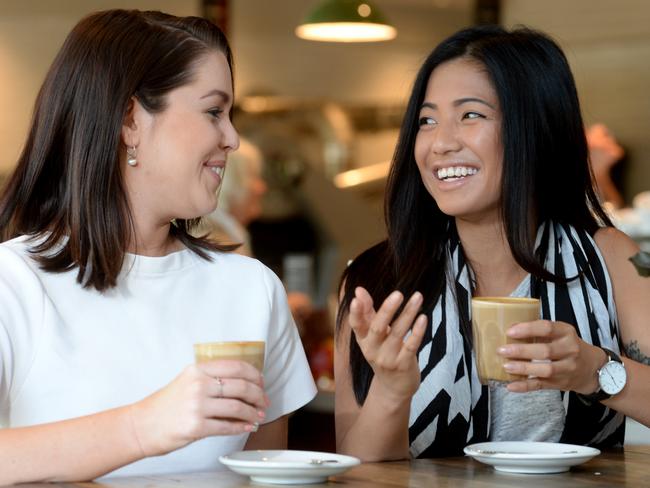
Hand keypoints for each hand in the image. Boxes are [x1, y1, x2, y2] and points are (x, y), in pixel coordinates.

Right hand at [129, 360, 267, 456]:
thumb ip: (211, 378)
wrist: (142, 425)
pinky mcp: (196, 426)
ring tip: (258, 415)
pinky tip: (246, 427)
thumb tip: (245, 384)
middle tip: (264, 401)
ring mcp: (197, 406)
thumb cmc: (166, 405)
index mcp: (198, 370)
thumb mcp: (187, 381)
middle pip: (241, 386)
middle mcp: (198, 384)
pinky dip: (241, 427)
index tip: (261, 382)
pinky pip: (227, 426)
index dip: (254, 375)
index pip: (236, 366)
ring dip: (252, 412)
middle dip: (258, 395)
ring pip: (237, 407)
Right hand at [349, 287, 426, 401]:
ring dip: (408, 314)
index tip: (356, 299)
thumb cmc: (383, 352)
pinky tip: (423, 318)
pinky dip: (417, 332)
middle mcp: (373, 350)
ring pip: (398, 334)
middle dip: (387, 310)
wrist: (393, 386)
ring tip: (418, 297)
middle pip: (377, 328)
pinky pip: (411, 346)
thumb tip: (359, 289)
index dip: (355, 313)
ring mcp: (388, 359)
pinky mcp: (404, 365)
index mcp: (363, 340)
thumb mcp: (372, 334)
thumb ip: (367, 311)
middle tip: (398, 294)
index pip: (356, 325)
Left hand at [496, 320, 605, 393]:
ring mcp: (567, 369)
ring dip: (524, 368)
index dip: (528, 329)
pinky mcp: (561, 384)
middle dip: (522, 351)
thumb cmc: (567, 346)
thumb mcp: (559, 333)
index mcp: (567, 333)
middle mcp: (570, 350)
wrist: (592, 368)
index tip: (510, 331)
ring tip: (506, 366)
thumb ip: (538, 330)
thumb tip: (511, 326)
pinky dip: (525, 386)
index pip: (547, 328)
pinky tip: (511, 385)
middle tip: (502, 350)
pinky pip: (542, 386)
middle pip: (546, 351)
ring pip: (545, 370)